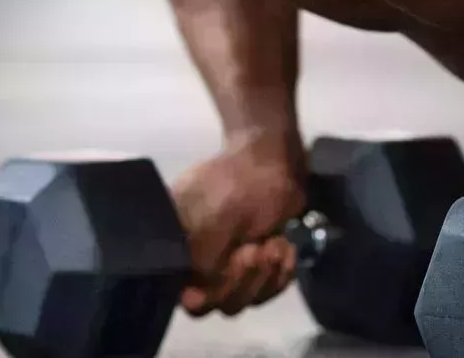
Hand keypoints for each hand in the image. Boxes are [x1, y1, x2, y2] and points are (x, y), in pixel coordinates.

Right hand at [170, 132, 307, 317]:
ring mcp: (230, 266)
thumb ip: (202, 257)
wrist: (275, 159)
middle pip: (215, 303)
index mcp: (177, 246)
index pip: (179, 290)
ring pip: (243, 300)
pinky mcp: (258, 267)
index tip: (222, 276)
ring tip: (275, 246)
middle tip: (255, 251)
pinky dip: (281, 275)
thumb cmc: (240, 182)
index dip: (202, 295)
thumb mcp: (216, 217)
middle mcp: (199, 261)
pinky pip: (267, 291)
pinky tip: (286, 249)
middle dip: (240, 282)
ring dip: (264, 277)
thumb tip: (194, 292)